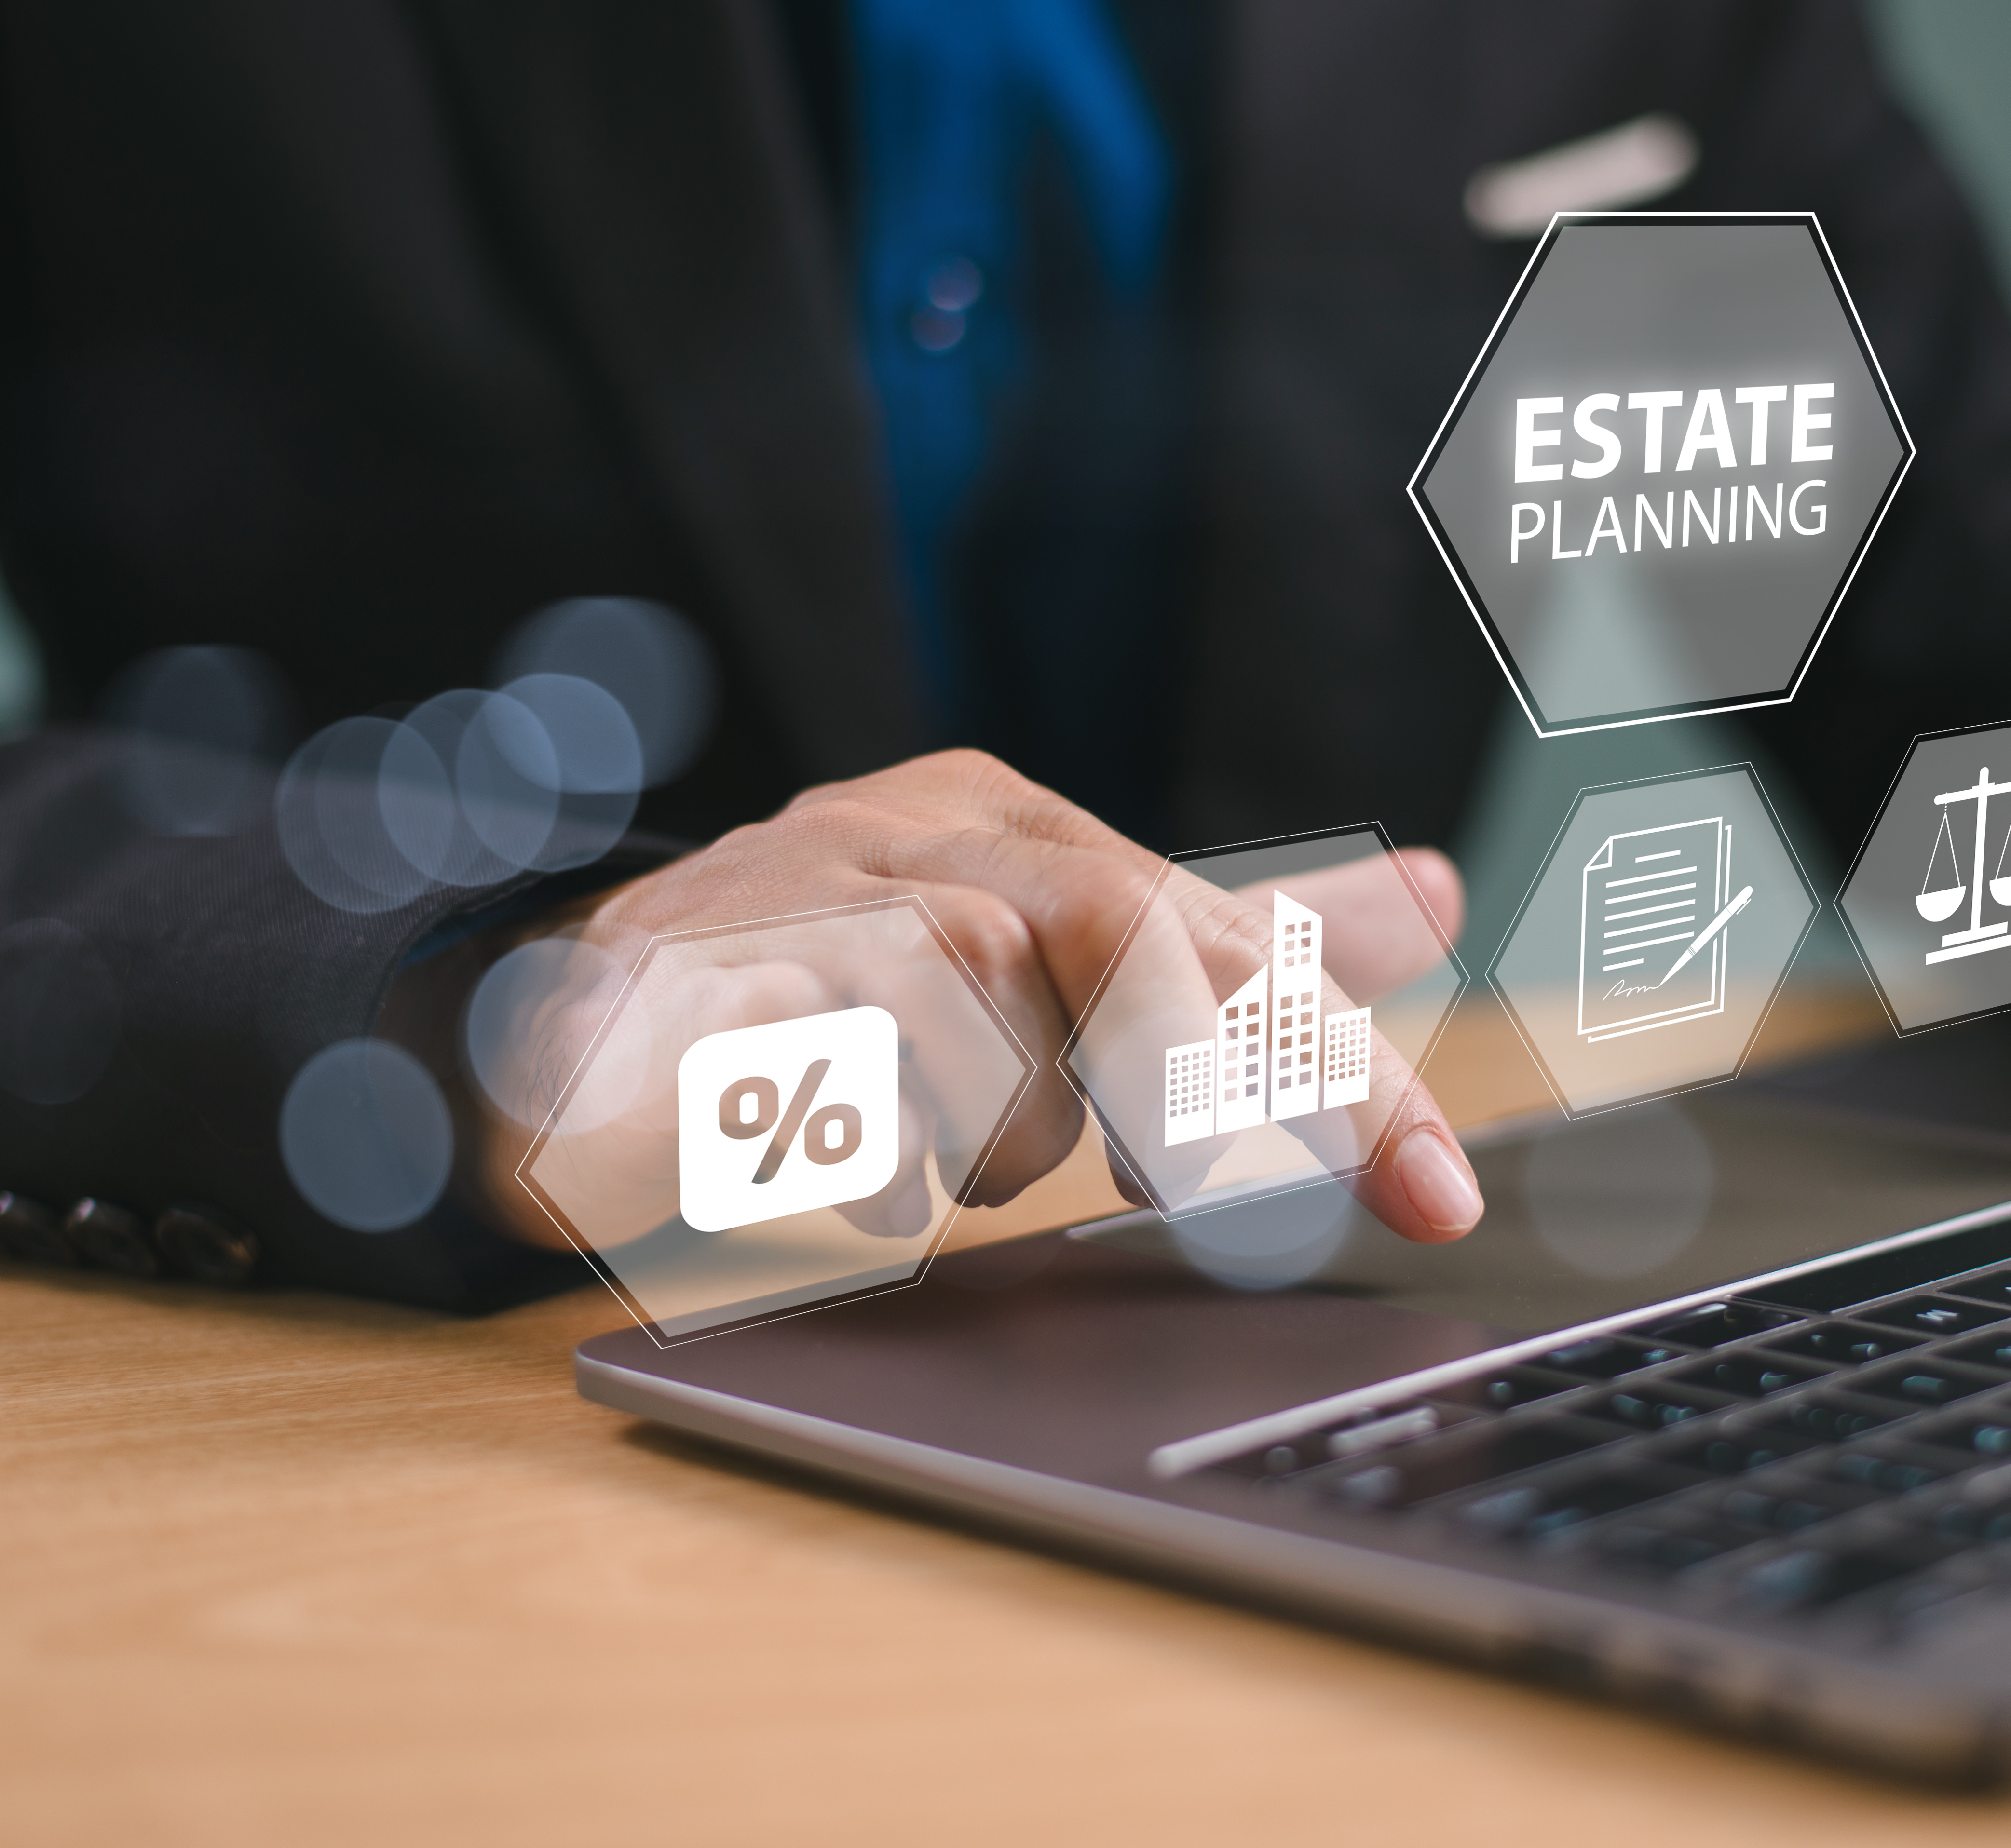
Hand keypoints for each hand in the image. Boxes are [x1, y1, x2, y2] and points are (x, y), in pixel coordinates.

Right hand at [460, 750, 1484, 1247]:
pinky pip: (857, 1115)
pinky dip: (873, 1167)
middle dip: (1184, 1089)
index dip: (1348, 1075)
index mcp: (999, 810)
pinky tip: (831, 1148)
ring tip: (911, 1131)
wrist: (568, 1031)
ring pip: (996, 1056)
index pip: (1224, 931)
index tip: (1441, 1199)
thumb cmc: (832, 999)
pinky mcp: (704, 1003)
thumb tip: (1432, 891)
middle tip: (1168, 1176)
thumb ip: (1225, 939)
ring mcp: (799, 904)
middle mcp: (908, 830)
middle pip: (1129, 950)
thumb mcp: (1041, 959)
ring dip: (982, 1144)